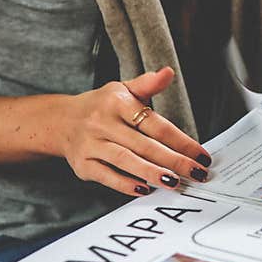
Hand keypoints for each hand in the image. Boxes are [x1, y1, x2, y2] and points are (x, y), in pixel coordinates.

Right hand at [55, 67, 211, 196]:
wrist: (60, 121)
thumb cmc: (101, 106)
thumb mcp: (123, 89)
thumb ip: (148, 84)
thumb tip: (168, 73)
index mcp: (117, 103)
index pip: (156, 124)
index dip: (181, 141)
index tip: (201, 155)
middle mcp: (103, 123)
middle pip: (145, 145)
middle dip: (174, 161)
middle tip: (196, 173)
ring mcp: (91, 144)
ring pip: (125, 160)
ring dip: (152, 173)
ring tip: (174, 183)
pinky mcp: (82, 164)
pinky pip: (106, 176)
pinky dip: (125, 184)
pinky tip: (145, 189)